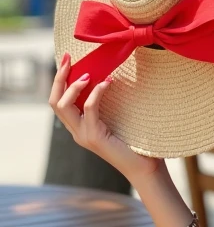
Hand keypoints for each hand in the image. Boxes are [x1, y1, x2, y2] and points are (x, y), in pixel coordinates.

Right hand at [49, 52, 165, 186]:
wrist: (145, 168)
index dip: (60, 79)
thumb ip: (109, 103)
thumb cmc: (136, 142)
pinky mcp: (94, 137)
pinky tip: (108, 82)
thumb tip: (110, 75)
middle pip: (54, 101)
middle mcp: (77, 131)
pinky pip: (89, 109)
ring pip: (62, 106)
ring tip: (88, 74)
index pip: (58, 101)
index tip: (67, 58)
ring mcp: (83, 135)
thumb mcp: (118, 118)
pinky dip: (96, 93)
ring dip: (74, 86)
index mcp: (79, 126)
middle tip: (68, 58)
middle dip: (59, 77)